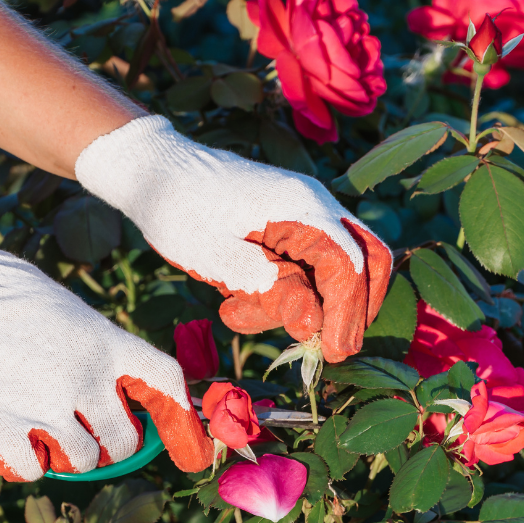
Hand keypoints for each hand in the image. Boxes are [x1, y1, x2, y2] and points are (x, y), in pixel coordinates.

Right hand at [0, 209, 212, 480]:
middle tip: (92, 434)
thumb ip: (96, 353)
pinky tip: (16, 443)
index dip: (181, 417)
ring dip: (69, 455)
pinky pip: (31, 469)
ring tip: (47, 432)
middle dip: (113, 446)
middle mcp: (85, 377)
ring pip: (81, 461)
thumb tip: (114, 396)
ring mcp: (44, 403)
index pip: (166, 382)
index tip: (185, 440)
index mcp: (107, 342)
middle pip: (125, 441)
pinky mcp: (1, 421)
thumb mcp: (69, 312)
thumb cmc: (5, 294)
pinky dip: (27, 464)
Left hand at [75, 116, 391, 362]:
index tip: (332, 354)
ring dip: (307, 303)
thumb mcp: (217, 258)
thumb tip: (314, 324)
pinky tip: (237, 303)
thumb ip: (270, 289)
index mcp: (302, 207)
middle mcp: (316, 203)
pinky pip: (310, 262)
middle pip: (369, 259)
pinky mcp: (290, 221)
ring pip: (341, 264)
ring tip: (242, 314)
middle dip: (354, 309)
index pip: (349, 267)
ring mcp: (306, 210)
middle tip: (328, 348)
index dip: (347, 315)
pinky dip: (287, 291)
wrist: (154, 168)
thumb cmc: (178, 210)